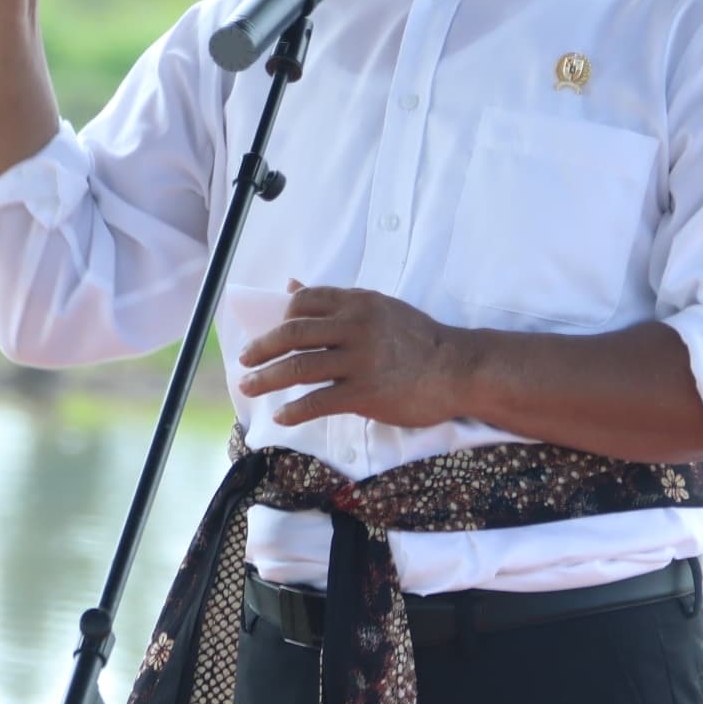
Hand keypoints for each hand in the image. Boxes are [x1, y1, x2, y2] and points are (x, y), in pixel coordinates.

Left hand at [235, 284, 478, 429]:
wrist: (458, 369)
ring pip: (299, 367)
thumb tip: (292, 286)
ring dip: (267, 379)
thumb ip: (338, 301)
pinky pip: (319, 400)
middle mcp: (356, 326)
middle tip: (244, 360)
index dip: (280, 318)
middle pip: (293, 333)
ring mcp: (360, 360)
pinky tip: (283, 417)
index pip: (304, 302)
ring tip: (249, 388)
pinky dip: (295, 410)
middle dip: (261, 348)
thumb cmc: (419, 340)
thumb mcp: (380, 308)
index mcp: (358, 302)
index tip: (269, 334)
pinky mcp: (366, 392)